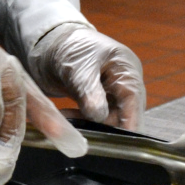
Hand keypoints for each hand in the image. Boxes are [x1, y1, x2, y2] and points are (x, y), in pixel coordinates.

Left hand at [28, 23, 144, 131]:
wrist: (50, 41)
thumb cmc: (70, 45)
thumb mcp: (79, 67)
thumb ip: (90, 92)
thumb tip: (100, 117)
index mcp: (127, 71)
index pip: (134, 103)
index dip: (128, 124)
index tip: (117, 142)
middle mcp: (124, 84)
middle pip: (125, 115)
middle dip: (105, 126)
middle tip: (84, 132)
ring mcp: (111, 93)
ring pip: (108, 119)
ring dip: (90, 124)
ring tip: (69, 121)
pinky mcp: (97, 100)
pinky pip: (95, 117)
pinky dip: (82, 120)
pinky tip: (67, 117)